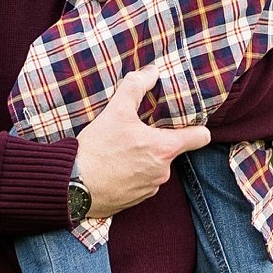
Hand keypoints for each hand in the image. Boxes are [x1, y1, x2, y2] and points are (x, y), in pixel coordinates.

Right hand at [72, 66, 208, 215]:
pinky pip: (140, 184)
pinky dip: (130, 176)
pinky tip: (113, 168)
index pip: (200, 137)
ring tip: (120, 151)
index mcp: (164, 149)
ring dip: (143, 159)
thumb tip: (151, 71)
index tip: (186, 122)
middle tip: (137, 132)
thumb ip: (135, 87)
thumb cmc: (97, 149)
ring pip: (154, 168)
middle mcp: (162, 172)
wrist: (72, 185)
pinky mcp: (134, 201)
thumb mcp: (116, 111)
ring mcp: (149, 189)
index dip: (197, 127)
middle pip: (171, 151)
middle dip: (157, 141)